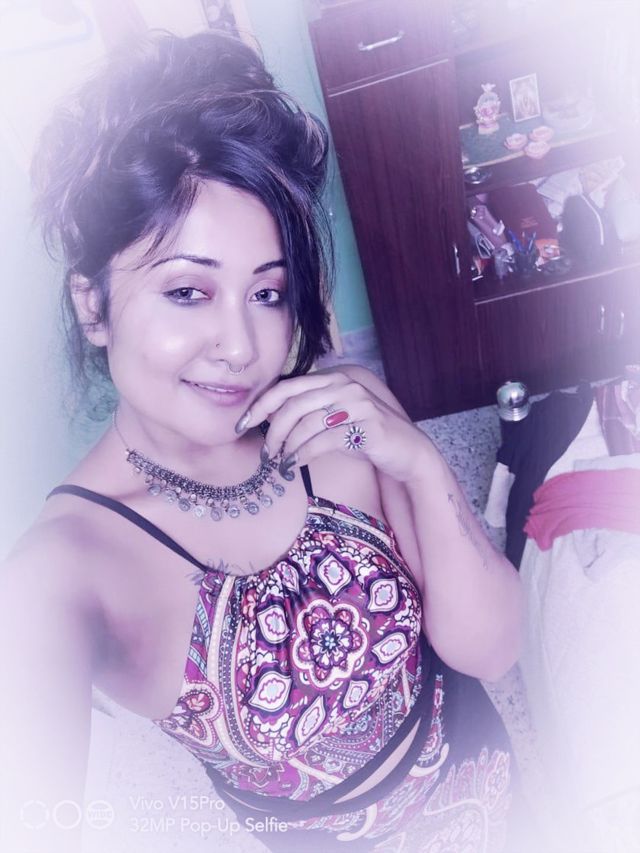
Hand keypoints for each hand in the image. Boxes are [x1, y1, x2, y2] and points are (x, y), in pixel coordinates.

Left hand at [235, 367, 430, 483]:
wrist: (407, 452)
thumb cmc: (364, 437)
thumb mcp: (332, 420)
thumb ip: (305, 412)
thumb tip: (266, 416)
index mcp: (334, 377)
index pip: (287, 386)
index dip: (260, 405)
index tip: (242, 425)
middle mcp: (346, 385)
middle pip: (293, 405)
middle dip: (273, 431)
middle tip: (266, 453)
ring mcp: (359, 403)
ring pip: (307, 423)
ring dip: (288, 446)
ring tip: (281, 462)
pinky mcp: (368, 426)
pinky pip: (325, 440)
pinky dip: (304, 454)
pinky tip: (296, 464)